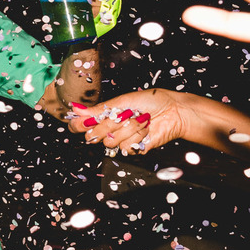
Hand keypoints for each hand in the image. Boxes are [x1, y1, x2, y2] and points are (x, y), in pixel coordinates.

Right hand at [67, 90, 183, 155]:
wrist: (174, 111)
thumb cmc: (151, 101)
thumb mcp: (122, 101)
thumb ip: (98, 109)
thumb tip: (76, 109)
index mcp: (103, 115)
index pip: (79, 125)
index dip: (79, 125)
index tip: (86, 121)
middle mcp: (109, 129)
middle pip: (92, 135)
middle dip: (108, 125)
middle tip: (123, 116)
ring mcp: (120, 139)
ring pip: (110, 142)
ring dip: (127, 129)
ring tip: (139, 120)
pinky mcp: (132, 148)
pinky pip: (125, 148)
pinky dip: (136, 137)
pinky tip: (145, 129)